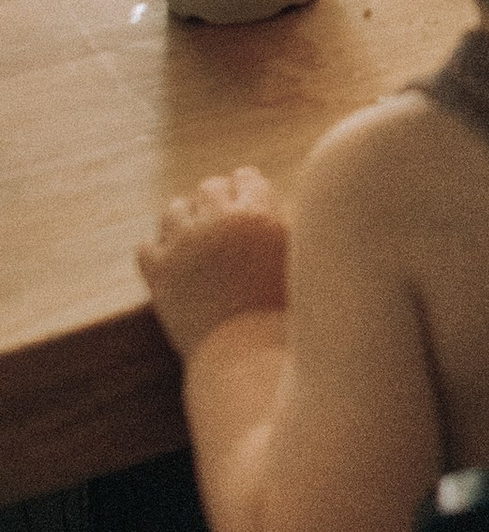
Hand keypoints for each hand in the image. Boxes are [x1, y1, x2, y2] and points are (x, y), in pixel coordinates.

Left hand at [138, 171, 289, 359]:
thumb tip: (276, 208)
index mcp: (257, 214)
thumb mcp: (299, 259)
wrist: (248, 353)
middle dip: (217, 201)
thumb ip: (285, 226)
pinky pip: (147, 247)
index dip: (249, 189)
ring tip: (196, 240)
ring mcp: (183, 245)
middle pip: (209, 188)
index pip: (246, 178)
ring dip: (186, 220)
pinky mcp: (158, 272)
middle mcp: (217, 221)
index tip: (248, 201)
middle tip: (223, 223)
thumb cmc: (285, 312)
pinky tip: (173, 265)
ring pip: (174, 210)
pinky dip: (159, 252)